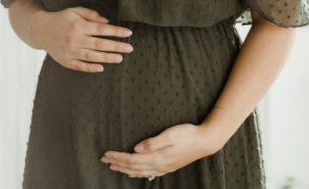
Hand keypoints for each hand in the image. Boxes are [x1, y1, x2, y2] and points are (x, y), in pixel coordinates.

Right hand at [32, 6, 132, 72]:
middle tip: (130, 48)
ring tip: (120, 58)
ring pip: (91, 56)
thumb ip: (91, 15)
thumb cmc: (61, 19)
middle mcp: (75, 39)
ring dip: (107, 58)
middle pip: (99, 44)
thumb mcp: (75, 11)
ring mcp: (70, 51)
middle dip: (116, 46)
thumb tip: (107, 22)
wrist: (41, 31)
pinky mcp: (65, 61)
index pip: (101, 29)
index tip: (128, 33)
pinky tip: (101, 68)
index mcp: (78, 26)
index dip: (116, 31)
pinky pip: (80, 66)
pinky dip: (90, 68)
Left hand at [100, 123, 220, 179]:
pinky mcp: (167, 167)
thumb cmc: (188, 134)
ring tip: (113, 167)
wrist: (205, 142)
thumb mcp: (170, 134)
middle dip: (117, 163)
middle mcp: (158, 165)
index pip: (132, 160)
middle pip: (133, 167)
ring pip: (139, 172)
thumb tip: (135, 149)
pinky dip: (136, 174)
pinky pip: (147, 173)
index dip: (118, 157)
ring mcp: (163, 167)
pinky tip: (133, 173)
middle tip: (103, 159)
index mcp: (157, 157)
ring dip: (124, 169)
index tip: (106, 154)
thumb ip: (152, 142)